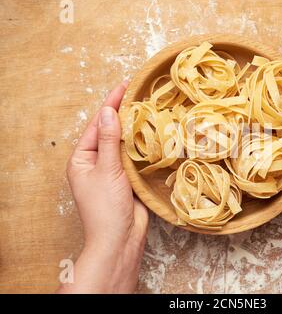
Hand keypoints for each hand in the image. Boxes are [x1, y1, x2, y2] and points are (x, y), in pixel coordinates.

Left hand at [58, 82, 148, 293]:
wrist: (120, 239)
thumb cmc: (105, 207)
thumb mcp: (106, 170)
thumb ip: (110, 140)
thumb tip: (109, 111)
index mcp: (82, 159)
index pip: (98, 124)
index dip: (111, 104)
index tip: (125, 86)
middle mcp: (96, 162)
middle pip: (111, 131)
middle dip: (124, 113)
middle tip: (139, 91)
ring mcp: (114, 170)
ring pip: (125, 143)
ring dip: (136, 127)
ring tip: (149, 106)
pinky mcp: (130, 178)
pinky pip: (136, 155)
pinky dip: (144, 144)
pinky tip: (154, 132)